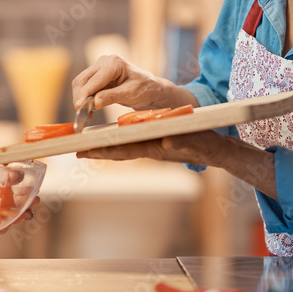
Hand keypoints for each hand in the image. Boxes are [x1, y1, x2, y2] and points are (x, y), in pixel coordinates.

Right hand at [72, 55, 194, 111]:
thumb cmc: (145, 89)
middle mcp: (104, 61)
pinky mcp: (98, 76)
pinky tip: (89, 110)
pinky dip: (85, 98)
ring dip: (81, 98)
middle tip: (80, 114)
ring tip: (85, 113)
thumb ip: (112, 97)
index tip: (78, 108)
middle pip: (82, 80)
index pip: (93, 80)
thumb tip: (94, 102)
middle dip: (79, 97)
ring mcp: (100, 67)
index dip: (84, 94)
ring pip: (81, 83)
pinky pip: (86, 87)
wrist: (151, 89)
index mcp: (114, 63)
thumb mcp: (130, 94)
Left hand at [76, 132, 277, 198]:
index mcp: (155, 149)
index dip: (103, 151)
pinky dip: (118, 143)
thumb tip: (166, 140)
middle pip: (118, 150)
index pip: (124, 151)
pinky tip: (109, 140)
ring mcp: (151, 146)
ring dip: (104, 147)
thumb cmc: (205, 144)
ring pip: (122, 147)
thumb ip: (181, 141)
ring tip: (85, 145)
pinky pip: (132, 143)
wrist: (217, 149)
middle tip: (75, 149)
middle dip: (97, 150)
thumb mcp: (194, 141)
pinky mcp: (156, 143)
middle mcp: (149, 148)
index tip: (83, 151)